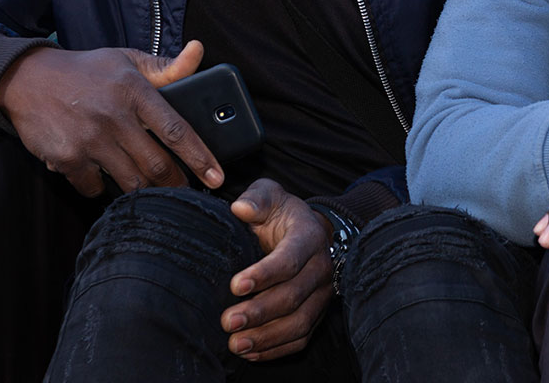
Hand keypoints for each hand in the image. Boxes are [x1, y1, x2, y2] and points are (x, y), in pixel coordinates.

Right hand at [0, 38, 222, 195]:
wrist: (26, 79)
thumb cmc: (87, 71)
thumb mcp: (127, 60)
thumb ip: (166, 66)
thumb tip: (199, 52)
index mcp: (134, 91)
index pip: (176, 130)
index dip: (200, 157)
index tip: (217, 177)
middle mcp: (113, 117)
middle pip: (156, 166)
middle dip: (175, 184)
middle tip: (184, 190)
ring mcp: (89, 140)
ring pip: (130, 182)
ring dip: (142, 189)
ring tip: (148, 186)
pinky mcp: (66, 159)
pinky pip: (95, 187)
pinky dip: (102, 185)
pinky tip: (100, 171)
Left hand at [221, 179, 333, 360]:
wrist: (307, 230)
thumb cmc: (281, 214)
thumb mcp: (269, 195)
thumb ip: (256, 198)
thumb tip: (241, 208)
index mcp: (308, 236)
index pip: (290, 259)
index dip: (264, 274)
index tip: (235, 285)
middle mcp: (320, 267)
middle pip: (293, 296)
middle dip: (259, 312)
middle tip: (227, 321)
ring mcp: (322, 294)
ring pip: (299, 322)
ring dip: (266, 337)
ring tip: (235, 343)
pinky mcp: (316, 313)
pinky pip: (301, 338)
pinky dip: (276, 349)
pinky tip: (250, 352)